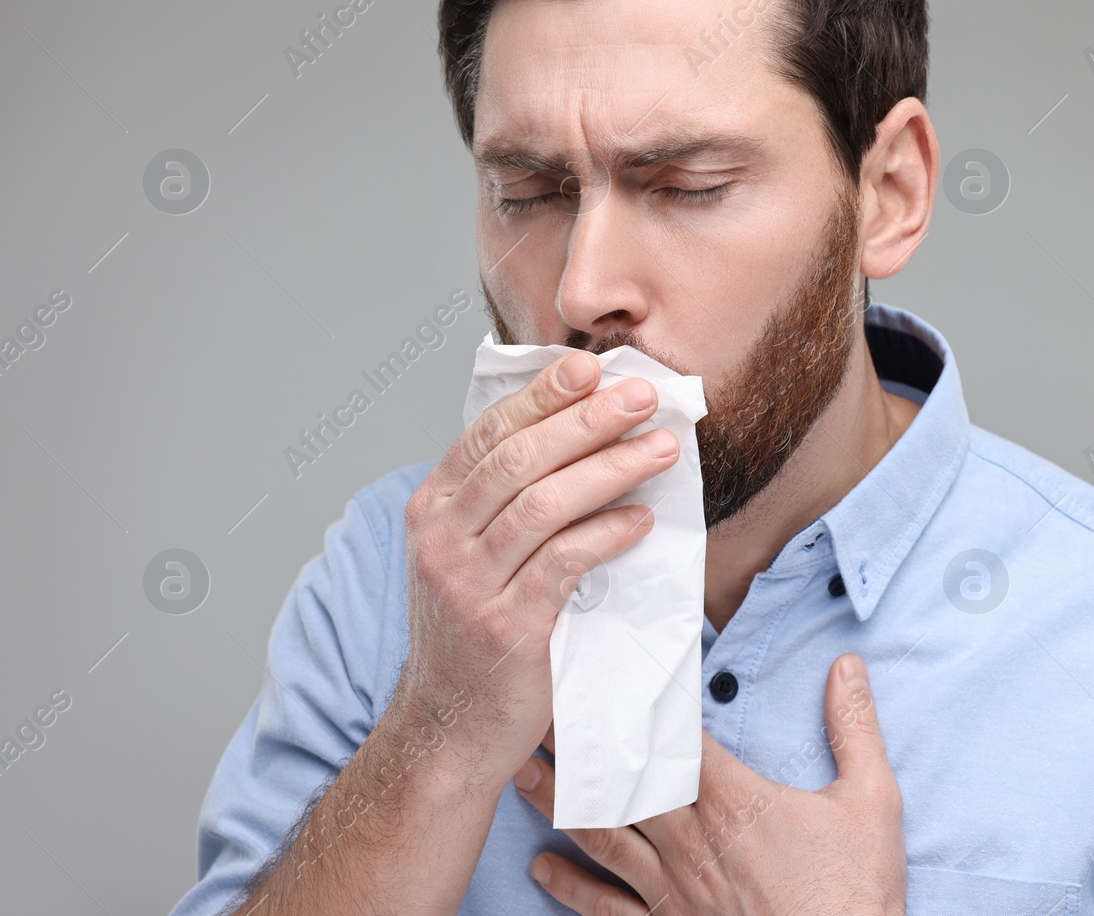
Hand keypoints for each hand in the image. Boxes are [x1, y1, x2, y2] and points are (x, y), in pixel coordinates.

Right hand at [388, 349, 679, 790]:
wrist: (448, 728)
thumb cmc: (473, 633)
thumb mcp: (468, 554)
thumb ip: (505, 500)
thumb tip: (581, 433)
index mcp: (432, 508)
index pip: (488, 432)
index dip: (541, 395)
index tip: (590, 367)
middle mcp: (441, 539)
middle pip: (519, 459)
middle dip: (586, 420)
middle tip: (641, 397)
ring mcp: (469, 583)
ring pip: (543, 504)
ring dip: (610, 469)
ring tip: (661, 449)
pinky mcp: (507, 626)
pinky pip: (563, 564)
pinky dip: (606, 534)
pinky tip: (641, 520)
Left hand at [513, 653, 906, 915]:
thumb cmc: (854, 891)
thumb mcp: (871, 800)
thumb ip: (854, 727)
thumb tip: (848, 666)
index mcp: (733, 801)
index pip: (671, 738)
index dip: (635, 702)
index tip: (603, 670)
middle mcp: (690, 841)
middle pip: (620, 781)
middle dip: (578, 744)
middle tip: (537, 709)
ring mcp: (673, 889)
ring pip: (601, 835)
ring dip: (556, 803)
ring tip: (521, 771)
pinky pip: (607, 907)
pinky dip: (570, 887)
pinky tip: (540, 869)